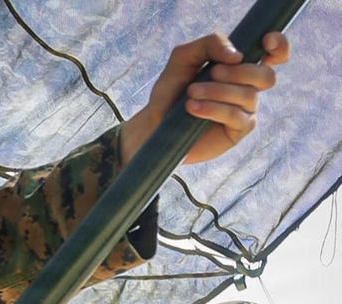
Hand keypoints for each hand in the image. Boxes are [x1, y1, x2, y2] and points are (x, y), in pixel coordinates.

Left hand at [121, 32, 289, 164]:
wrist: (155, 122)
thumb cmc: (171, 90)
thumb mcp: (183, 58)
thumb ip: (209, 45)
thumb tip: (237, 55)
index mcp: (240, 67)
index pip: (274, 54)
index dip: (279, 47)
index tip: (266, 42)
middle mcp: (248, 87)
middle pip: (266, 75)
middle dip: (238, 72)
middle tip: (212, 73)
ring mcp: (245, 110)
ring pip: (249, 96)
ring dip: (217, 91)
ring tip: (191, 94)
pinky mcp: (237, 131)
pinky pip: (237, 116)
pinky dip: (214, 109)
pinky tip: (192, 108)